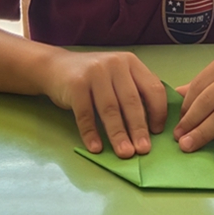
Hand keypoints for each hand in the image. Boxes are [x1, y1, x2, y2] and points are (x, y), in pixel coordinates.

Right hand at [44, 50, 166, 158]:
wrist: (55, 66)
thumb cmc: (93, 77)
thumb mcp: (117, 75)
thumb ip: (134, 90)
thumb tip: (153, 125)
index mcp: (131, 62)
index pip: (153, 88)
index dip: (158, 112)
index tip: (157, 132)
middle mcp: (114, 64)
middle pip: (131, 101)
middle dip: (139, 128)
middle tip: (143, 149)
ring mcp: (94, 72)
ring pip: (110, 109)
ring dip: (118, 134)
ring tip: (125, 153)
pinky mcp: (75, 84)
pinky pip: (86, 114)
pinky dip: (91, 133)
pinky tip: (96, 148)